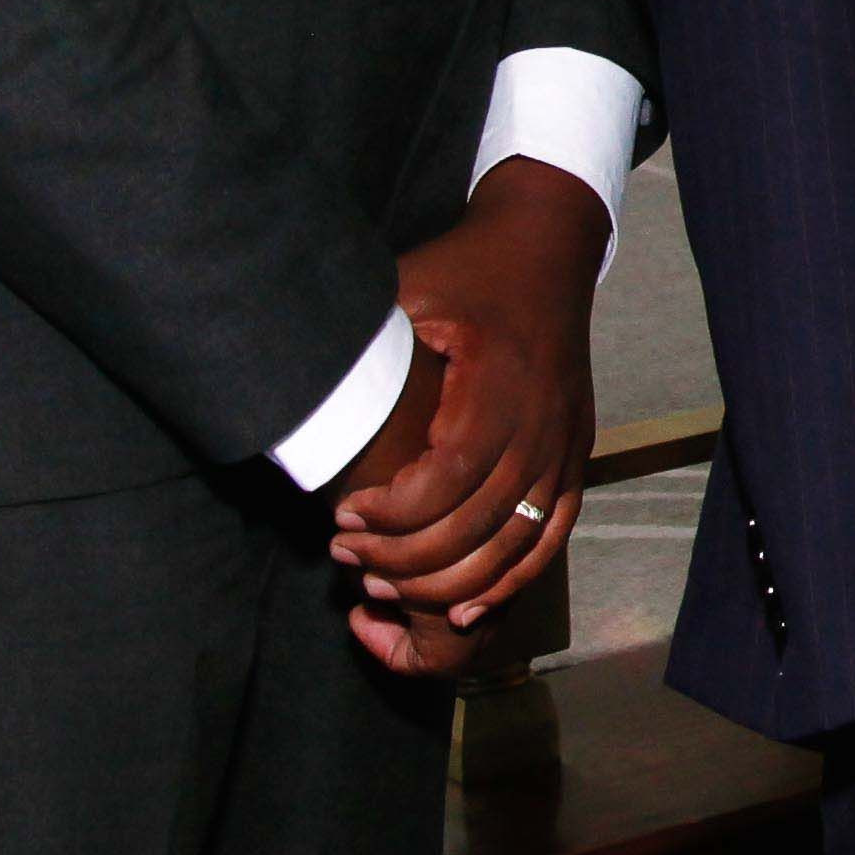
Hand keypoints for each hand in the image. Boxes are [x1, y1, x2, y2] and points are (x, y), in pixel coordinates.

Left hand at [331, 156, 608, 660]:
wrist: (547, 247)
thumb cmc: (464, 268)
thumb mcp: (404, 287)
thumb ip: (358, 338)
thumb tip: (279, 376)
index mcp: (500, 379)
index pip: (452, 475)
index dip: (396, 513)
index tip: (344, 517)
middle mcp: (542, 417)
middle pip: (481, 521)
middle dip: (407, 558)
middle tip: (348, 555)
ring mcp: (565, 439)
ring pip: (516, 540)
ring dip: (451, 581)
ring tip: (387, 582)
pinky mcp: (575, 452)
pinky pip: (551, 534)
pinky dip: (512, 579)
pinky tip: (465, 607)